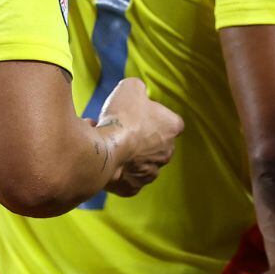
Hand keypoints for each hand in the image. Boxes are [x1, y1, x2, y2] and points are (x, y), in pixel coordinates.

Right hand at [95, 78, 182, 195]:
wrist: (107, 149)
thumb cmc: (123, 117)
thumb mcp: (131, 86)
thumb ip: (138, 87)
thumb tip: (137, 91)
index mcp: (173, 127)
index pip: (168, 119)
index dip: (150, 114)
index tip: (133, 112)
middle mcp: (167, 153)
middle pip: (152, 141)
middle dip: (136, 135)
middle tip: (116, 126)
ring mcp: (151, 173)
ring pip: (137, 160)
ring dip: (124, 151)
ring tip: (104, 141)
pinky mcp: (133, 187)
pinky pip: (123, 176)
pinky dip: (114, 168)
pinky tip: (101, 157)